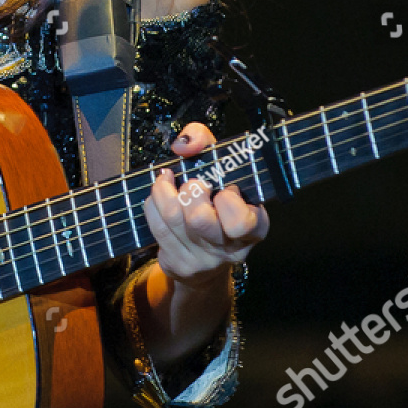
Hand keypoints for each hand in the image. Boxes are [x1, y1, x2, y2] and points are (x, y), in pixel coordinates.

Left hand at [145, 120, 269, 285]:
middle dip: (190, 192)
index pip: (240, 221)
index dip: (228, 201)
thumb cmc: (218, 203)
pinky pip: (157, 227)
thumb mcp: (223, 169)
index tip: (226, 190)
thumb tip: (184, 145)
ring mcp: (202, 261)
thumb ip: (205, 141)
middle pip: (199, 220)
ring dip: (164, 192)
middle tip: (194, 184)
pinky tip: (160, 193)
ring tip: (167, 179)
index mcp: (254, 229)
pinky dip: (153, 203)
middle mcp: (230, 249)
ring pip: (173, 220)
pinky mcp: (178, 265)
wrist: (208, 257)